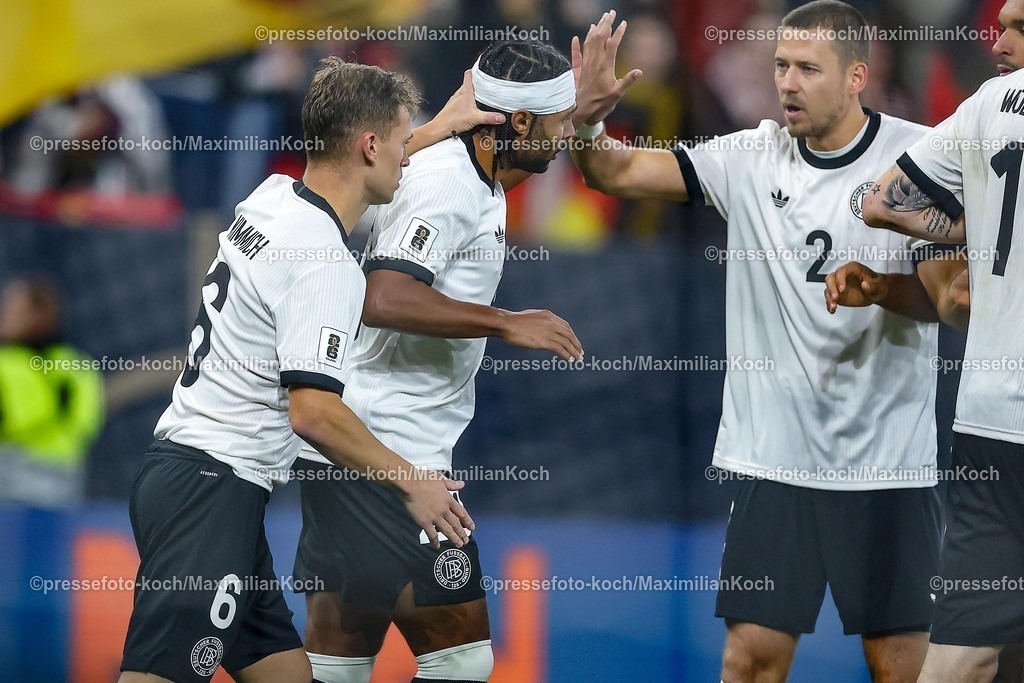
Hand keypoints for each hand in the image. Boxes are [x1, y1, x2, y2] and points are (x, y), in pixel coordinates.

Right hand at [399, 471, 474, 549]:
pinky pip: (431, 534)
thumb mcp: (440, 478)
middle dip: (462, 533)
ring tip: (458, 544)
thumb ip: (452, 484)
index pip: (461, 513)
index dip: (467, 521)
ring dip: (454, 538)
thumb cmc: (423, 479)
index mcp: (448, 499)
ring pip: (447, 530)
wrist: (410, 484)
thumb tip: (461, 484)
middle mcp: (444, 510)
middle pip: (456, 524)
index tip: (471, 527)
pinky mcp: (425, 522)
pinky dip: (435, 541)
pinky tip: (437, 546)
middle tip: (466, 540)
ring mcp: (435, 517)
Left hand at [433, 69, 505, 136]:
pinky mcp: (453, 107)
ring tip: (481, 96)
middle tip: (486, 84)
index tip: (481, 67)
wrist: (440, 128)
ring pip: (465, 92)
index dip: (475, 69)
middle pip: (469, 83)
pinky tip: (471, 109)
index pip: (469, 75)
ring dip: (472, 93)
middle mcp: (459, 94)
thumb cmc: (452, 121)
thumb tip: (501, 117)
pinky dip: (467, 102)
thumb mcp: (475, 118)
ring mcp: (455, 100)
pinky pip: (461, 100)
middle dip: (477, 83)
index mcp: (465, 92)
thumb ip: (489, 117)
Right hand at [500, 309, 583, 360]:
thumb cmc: (514, 321)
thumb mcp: (531, 317)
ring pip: (567, 343)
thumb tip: (542, 329)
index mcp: (549, 315)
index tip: (574, 342)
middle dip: (576, 344)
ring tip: (578, 359)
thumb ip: (540, 322)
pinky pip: (560, 349)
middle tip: (581, 352)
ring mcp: (548, 332)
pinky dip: (566, 355)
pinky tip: (570, 360)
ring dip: (574, 352)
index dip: (572, 335)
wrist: (507, 323)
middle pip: (569, 334)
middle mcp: (551, 323)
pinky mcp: (544, 341)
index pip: (565, 326)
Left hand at [572, 10, 642, 126]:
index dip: (618, 32)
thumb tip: (639, 71)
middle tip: (611, 12)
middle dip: (606, 23)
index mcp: (605, 65)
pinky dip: (577, 45)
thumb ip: (627, 81)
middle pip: (600, 37)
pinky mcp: (580, 69)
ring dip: (595, 30)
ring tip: (600, 20)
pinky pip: (578, 54)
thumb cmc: (601, 102)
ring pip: (589, 42)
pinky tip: (576, 37)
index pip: (612, 44)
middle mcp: (595, 61)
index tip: (624, 22)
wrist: (583, 109)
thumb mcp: (617, 93)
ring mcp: (587, 64)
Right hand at [824, 262, 889, 312]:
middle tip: (835, 298)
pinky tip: (832, 309)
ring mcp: (838, 285)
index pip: (842, 271)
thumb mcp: (879, 285)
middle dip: (831, 289)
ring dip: (829, 298)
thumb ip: (872, 285)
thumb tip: (865, 284)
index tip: (842, 289)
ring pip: (828, 289)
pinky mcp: (837, 294)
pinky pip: (829, 298)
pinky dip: (829, 304)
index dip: (840, 280)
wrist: (876, 292)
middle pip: (831, 278)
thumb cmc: (877, 285)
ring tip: (833, 306)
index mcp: (853, 268)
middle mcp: (843, 275)